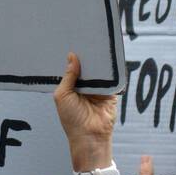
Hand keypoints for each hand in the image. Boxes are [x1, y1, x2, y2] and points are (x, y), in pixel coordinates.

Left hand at [53, 51, 116, 170]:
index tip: (71, 42)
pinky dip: (111, 72)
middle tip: (85, 38)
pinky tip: (108, 59)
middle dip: (86, 57)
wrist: (90, 136)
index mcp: (71, 88)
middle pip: (87, 68)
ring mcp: (98, 90)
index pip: (72, 69)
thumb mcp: (63, 95)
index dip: (72, 58)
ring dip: (98, 62)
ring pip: (99, 72)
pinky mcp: (111, 94)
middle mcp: (85, 87)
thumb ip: (68, 76)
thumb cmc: (72, 119)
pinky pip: (112, 80)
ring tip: (96, 44)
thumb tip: (71, 56)